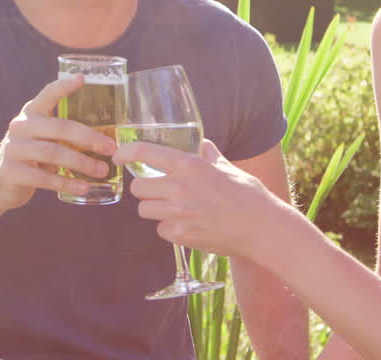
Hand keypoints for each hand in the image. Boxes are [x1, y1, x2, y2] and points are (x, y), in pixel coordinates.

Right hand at [0, 75, 117, 211]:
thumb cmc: (33, 157)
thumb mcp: (43, 138)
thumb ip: (64, 133)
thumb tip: (106, 139)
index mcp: (31, 113)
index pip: (47, 94)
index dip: (64, 87)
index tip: (82, 78)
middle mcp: (20, 126)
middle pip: (59, 127)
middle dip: (88, 138)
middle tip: (111, 148)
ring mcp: (13, 149)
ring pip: (53, 153)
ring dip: (81, 163)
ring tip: (102, 170)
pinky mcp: (11, 172)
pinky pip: (44, 178)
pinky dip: (67, 183)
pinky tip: (83, 187)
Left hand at [113, 139, 281, 257]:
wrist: (261, 228)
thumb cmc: (248, 195)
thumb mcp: (226, 166)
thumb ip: (208, 153)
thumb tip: (200, 144)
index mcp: (189, 165)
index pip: (144, 153)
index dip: (125, 153)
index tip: (118, 155)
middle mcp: (179, 188)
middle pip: (138, 187)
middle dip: (144, 189)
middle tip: (156, 190)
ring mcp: (178, 213)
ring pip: (145, 210)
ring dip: (154, 209)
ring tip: (173, 208)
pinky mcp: (181, 235)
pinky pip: (161, 230)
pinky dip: (169, 228)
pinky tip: (187, 224)